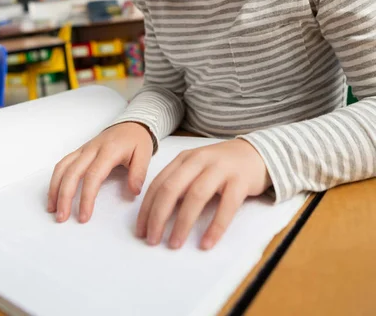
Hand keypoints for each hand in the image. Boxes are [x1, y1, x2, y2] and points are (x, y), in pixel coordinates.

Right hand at [47, 122, 153, 222]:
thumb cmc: (136, 140)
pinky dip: (55, 179)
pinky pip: (63, 164)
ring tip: (53, 209)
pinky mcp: (80, 151)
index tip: (84, 216)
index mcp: (109, 151)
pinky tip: (54, 194)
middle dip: (64, 196)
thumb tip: (134, 192)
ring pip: (62, 167)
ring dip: (55, 188)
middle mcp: (92, 149)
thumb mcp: (144, 154)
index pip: (93, 176)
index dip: (86, 197)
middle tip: (62, 218)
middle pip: (72, 172)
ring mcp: (84, 149)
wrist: (131, 123)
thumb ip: (139, 173)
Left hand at [136, 139, 270, 250]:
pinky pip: (226, 206)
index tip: (140, 231)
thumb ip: (178, 183)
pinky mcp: (240, 180)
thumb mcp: (196, 167)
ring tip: (175, 244)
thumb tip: (155, 215)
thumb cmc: (221, 166)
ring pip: (196, 195)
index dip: (147, 209)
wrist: (256, 153)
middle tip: (152, 240)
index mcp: (184, 158)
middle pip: (172, 189)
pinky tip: (206, 243)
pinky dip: (215, 226)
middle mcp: (199, 160)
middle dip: (158, 216)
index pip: (158, 184)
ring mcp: (220, 169)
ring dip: (182, 223)